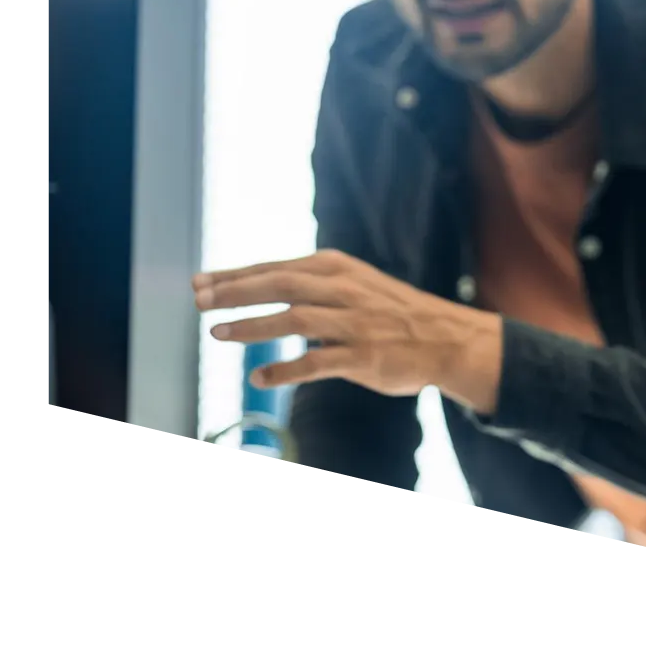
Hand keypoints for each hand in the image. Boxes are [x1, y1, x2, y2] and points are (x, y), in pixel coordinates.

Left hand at [191, 249, 504, 406]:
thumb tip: (260, 285)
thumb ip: (312, 284)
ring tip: (217, 334)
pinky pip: (317, 363)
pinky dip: (285, 370)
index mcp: (337, 268)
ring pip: (294, 319)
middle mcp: (343, 290)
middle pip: (279, 285)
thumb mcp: (354, 283)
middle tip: (198, 301)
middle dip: (234, 292)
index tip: (200, 282)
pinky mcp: (363, 357)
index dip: (234, 275)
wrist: (446, 339)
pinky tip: (259, 378)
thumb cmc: (393, 312)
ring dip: (252, 326)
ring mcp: (354, 324)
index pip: (276, 268)